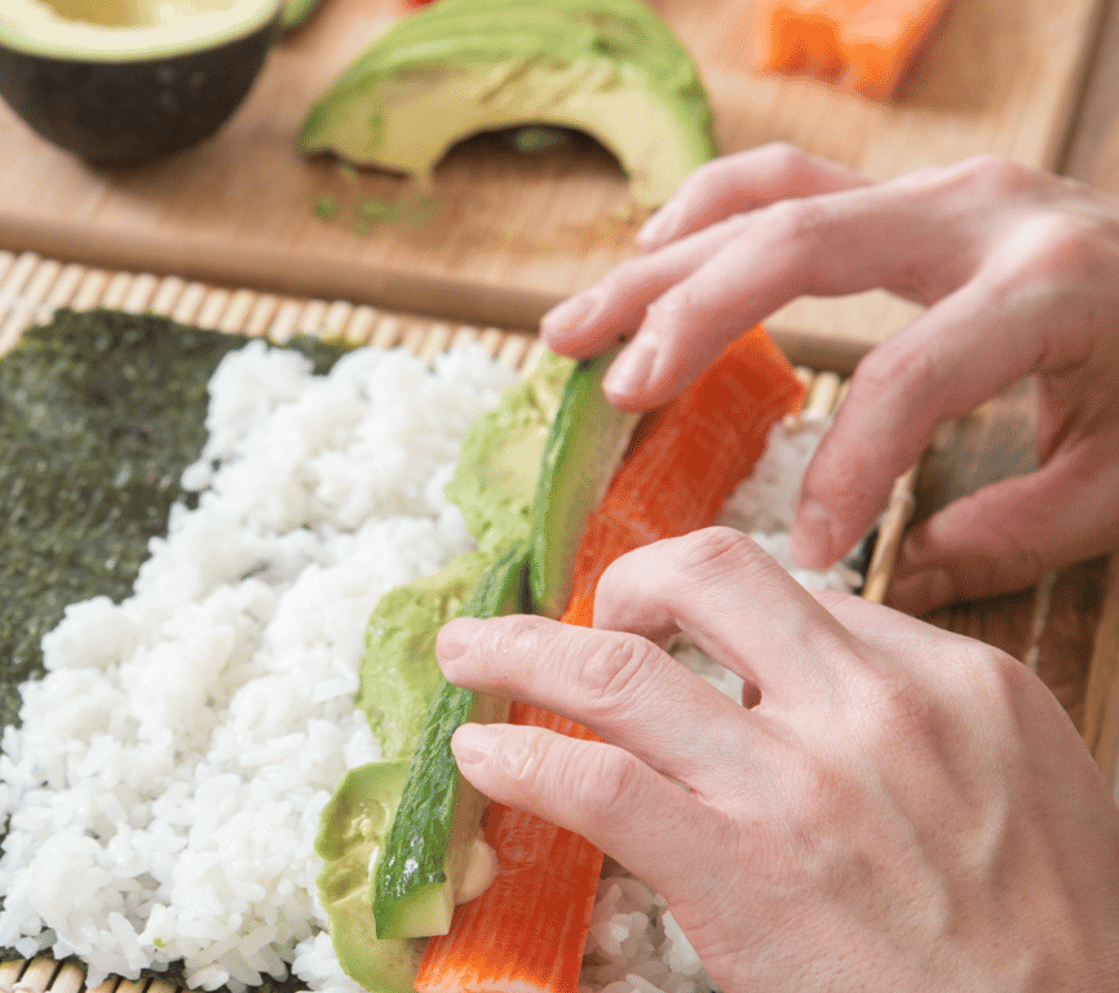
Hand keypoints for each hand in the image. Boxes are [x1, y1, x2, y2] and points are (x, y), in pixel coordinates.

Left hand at [435, 528, 1118, 992]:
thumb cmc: (1047, 941)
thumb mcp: (1024, 784)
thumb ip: (921, 719)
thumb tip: (815, 685)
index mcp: (953, 678)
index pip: (800, 594)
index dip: (719, 609)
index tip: (674, 630)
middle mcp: (872, 708)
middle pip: (706, 575)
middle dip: (621, 582)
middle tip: (584, 616)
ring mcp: (797, 785)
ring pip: (618, 669)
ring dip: (519, 650)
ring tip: (469, 653)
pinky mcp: (735, 868)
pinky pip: (594, 784)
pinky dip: (520, 759)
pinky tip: (483, 756)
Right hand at [539, 143, 1118, 611]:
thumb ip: (1016, 533)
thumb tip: (892, 583)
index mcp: (1049, 286)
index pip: (908, 375)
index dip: (844, 468)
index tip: (802, 553)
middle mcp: (980, 212)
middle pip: (798, 245)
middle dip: (689, 318)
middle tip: (614, 392)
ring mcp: (939, 186)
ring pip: (770, 200)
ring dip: (658, 266)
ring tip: (572, 333)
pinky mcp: (912, 187)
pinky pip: (787, 179)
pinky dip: (704, 216)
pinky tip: (646, 266)